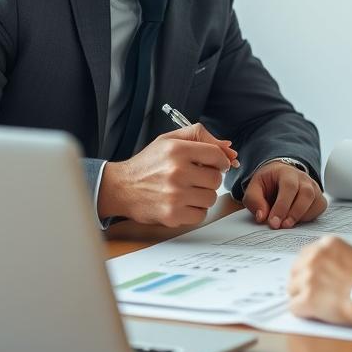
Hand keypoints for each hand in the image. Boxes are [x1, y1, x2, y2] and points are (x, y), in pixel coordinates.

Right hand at [99, 123, 237, 226]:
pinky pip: (201, 214)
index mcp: (177, 150)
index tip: (215, 164)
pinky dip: (195, 210)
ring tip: (187, 190)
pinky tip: (182, 202)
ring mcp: (175, 195)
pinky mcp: (172, 214)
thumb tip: (229, 148)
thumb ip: (200, 136)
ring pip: (211, 198)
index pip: (217, 155)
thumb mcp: (169, 140)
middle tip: (196, 178)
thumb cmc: (148, 164)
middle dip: (209, 178)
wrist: (122, 187)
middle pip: (216, 179)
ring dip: (203, 195)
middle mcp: (177, 171)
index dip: (220, 161)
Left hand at [243, 160, 326, 228]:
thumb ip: (255, 201)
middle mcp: (303, 178)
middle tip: (282, 226)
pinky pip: (319, 208)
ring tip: (287, 225)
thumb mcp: (254, 188)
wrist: (279, 177)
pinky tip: (297, 221)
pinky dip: (310, 217)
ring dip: (302, 217)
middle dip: (294, 213)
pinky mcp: (318, 197)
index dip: (282, 206)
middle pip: (306, 194)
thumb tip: (262, 217)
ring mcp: (314, 187)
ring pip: (316, 202)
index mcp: (286, 172)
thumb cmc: (267, 184)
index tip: (274, 222)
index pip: (289, 187)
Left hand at [288, 236, 351, 326]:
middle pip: (296, 270)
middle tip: (313, 293)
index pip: (307, 253)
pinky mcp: (307, 298)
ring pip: (292, 289)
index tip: (317, 277)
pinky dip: (302, 313)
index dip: (311, 268)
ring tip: (314, 306)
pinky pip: (294, 307)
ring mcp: (309, 277)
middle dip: (302, 282)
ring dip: (301, 298)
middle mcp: (316, 257)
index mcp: (330, 244)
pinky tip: (313, 315)